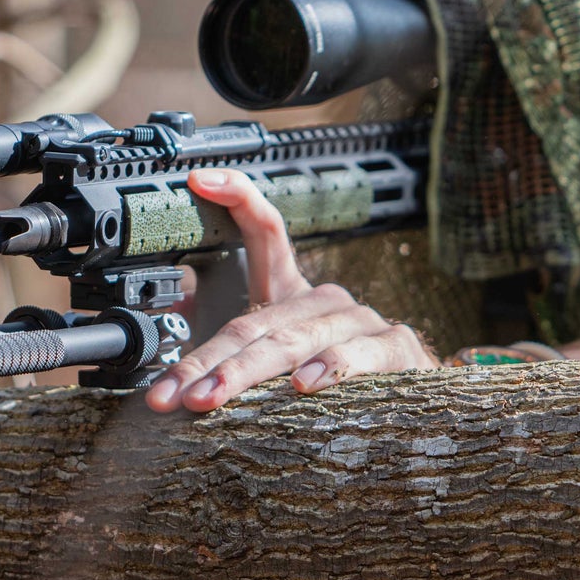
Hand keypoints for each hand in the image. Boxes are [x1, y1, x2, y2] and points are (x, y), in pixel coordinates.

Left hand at [144, 168, 438, 412]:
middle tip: (168, 392)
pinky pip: (358, 354)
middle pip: (255, 320)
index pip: (265, 231)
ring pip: (292, 342)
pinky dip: (331, 367)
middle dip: (205, 361)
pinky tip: (304, 382)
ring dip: (245, 372)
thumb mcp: (273, 359)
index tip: (198, 180)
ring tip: (209, 398)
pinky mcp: (395, 346)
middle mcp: (326, 300)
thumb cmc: (334, 379)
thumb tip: (177, 311)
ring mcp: (362, 320)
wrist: (411, 400)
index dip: (237, 196)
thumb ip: (222, 341)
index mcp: (293, 294)